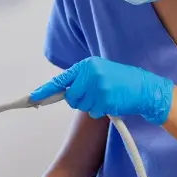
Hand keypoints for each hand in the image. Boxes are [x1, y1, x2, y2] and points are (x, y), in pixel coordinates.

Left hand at [30, 56, 173, 123]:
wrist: (143, 87)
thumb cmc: (120, 81)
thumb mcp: (99, 72)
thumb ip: (81, 79)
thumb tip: (61, 92)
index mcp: (86, 65)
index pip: (61, 79)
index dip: (45, 90)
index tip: (32, 98)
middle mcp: (90, 73)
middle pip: (71, 96)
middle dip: (80, 100)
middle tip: (95, 96)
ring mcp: (97, 86)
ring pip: (81, 105)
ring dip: (92, 106)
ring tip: (106, 97)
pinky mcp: (104, 98)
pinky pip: (93, 111)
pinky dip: (100, 110)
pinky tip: (111, 102)